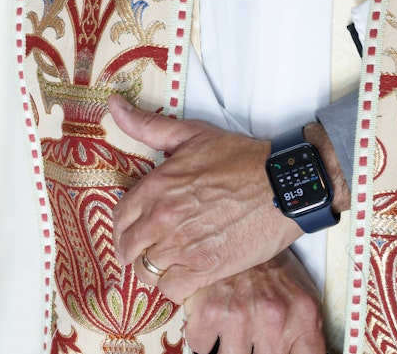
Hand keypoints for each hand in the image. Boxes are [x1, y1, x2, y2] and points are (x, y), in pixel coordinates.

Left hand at [111, 94, 305, 302]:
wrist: (283, 186)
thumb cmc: (240, 158)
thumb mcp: (190, 135)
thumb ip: (147, 126)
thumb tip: (114, 105)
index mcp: (155, 187)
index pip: (119, 217)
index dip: (123, 226)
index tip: (133, 229)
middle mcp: (163, 219)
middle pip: (128, 248)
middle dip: (134, 250)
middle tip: (147, 249)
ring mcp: (183, 246)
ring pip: (147, 271)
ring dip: (154, 269)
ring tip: (167, 263)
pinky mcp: (207, 269)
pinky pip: (172, 290)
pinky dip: (174, 287)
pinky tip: (184, 276)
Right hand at [180, 250, 325, 353]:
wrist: (240, 224)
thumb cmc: (271, 268)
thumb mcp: (303, 299)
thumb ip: (305, 335)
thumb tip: (295, 353)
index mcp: (303, 317)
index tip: (278, 349)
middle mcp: (274, 319)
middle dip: (252, 350)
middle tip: (249, 338)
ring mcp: (240, 316)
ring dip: (228, 347)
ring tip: (230, 331)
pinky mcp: (208, 311)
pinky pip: (200, 345)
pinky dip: (202, 337)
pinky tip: (210, 321)